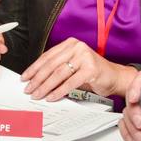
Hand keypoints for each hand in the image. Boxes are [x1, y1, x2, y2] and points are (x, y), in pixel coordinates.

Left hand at [21, 38, 136, 100]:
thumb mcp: (72, 66)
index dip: (34, 68)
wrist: (115, 77)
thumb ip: (57, 69)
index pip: (47, 56)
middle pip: (51, 65)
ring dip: (45, 86)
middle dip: (37, 79)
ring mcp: (84, 56)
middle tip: (29, 89)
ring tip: (38, 94)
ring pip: (58, 73)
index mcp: (69, 44)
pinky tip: (52, 97)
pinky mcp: (91, 68)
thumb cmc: (92, 73)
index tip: (25, 78)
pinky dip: (59, 91)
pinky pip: (70, 82)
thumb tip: (36, 79)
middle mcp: (76, 47)